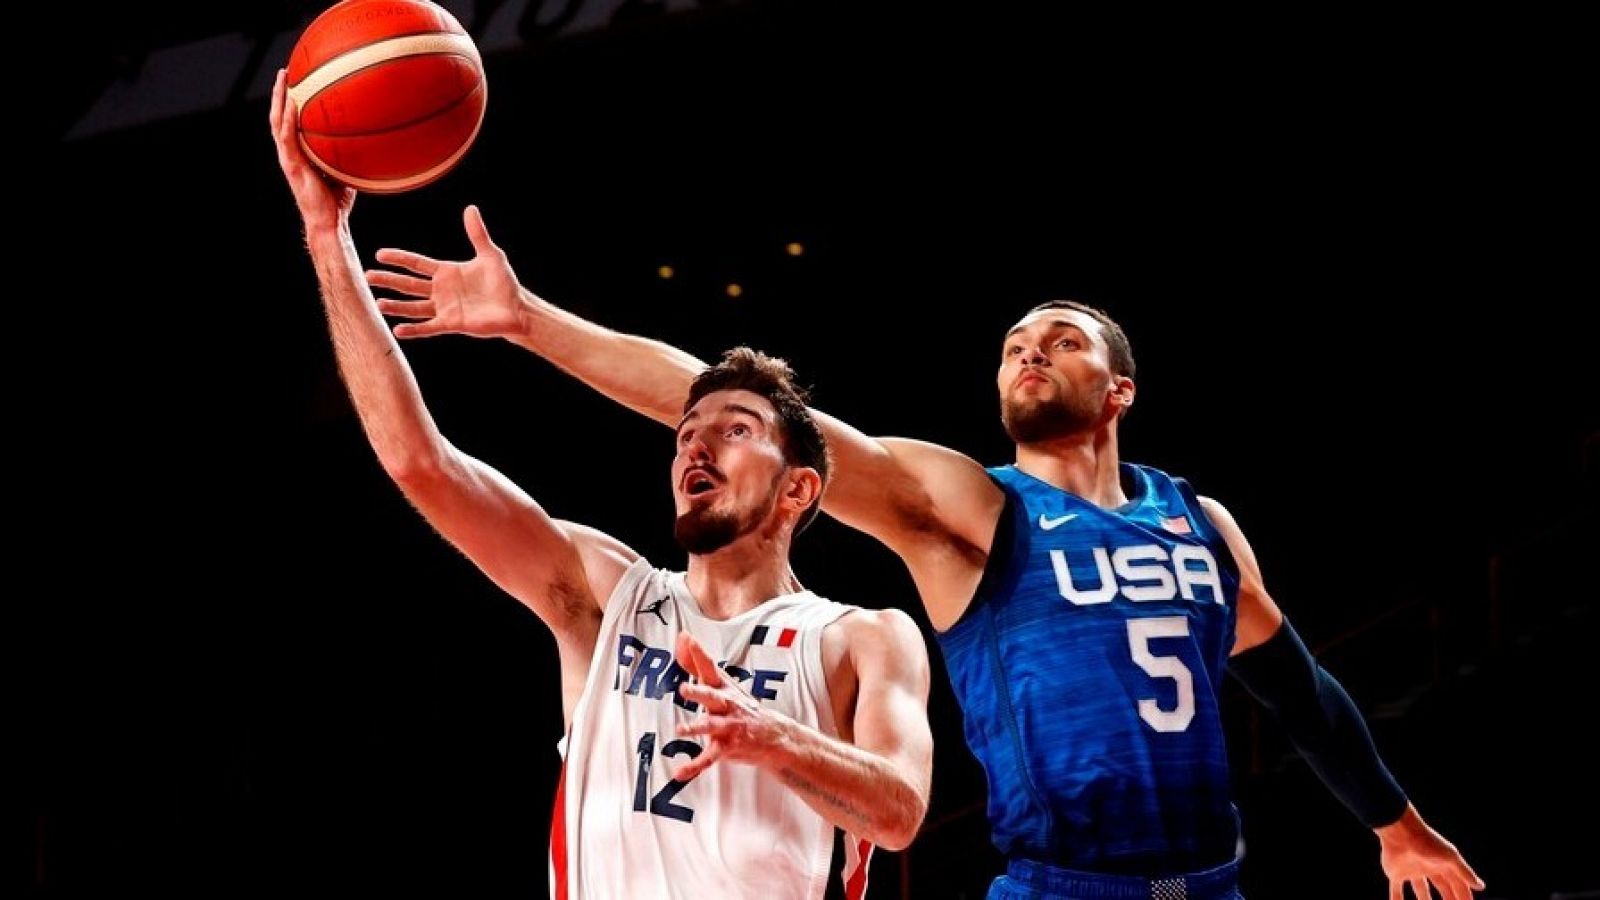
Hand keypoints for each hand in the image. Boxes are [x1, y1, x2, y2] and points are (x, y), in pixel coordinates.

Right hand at [268, 68, 354, 232]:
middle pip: (279, 116)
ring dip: (279, 98)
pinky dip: (288, 118)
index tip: (296, 82)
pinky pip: (287, 136)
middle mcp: (290, 153)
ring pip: (277, 122)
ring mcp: (288, 159)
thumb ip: (347, 154)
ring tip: (283, 77)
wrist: (328, 223)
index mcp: (299, 154)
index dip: (289, 103)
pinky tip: (292, 102)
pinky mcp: (292, 165)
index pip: (290, 123)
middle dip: (280, 93)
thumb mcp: (344, 170)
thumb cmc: (337, 201)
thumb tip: (368, 139)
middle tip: (286, 71)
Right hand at [365, 205, 528, 339]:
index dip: (399, 258)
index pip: (416, 263)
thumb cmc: (504, 282)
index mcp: (446, 272)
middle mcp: (441, 290)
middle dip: (389, 280)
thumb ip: (477, 234)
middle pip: (408, 284)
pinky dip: (414, 329)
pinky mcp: (452, 324)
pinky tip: (398, 329)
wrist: (517, 309)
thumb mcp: (490, 255)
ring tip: (378, 303)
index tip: (379, 254)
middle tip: (367, 276)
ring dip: (396, 306)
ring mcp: (444, 308)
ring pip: (414, 307)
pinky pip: (428, 326)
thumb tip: (471, 209)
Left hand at [670, 631, 786, 779]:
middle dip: (699, 692)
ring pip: (711, 727)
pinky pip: (708, 759)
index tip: (687, 639)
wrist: (774, 736)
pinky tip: (679, 774)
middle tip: (684, 688)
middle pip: (712, 696)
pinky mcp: (727, 748)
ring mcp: (728, 727)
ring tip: (680, 729)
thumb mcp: (722, 683)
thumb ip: (698, 663)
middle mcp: (726, 706)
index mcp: (723, 689)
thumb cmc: (740, 706)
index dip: (698, 654)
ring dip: (696, 727)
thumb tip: (682, 639)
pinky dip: (693, 767)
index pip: (709, 669)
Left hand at [1376, 804, 1484, 899]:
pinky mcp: (1396, 873)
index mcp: (1443, 864)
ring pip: (1421, 890)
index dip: (1463, 896)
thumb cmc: (1428, 842)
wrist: (1400, 832)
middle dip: (1448, 898)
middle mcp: (1429, 868)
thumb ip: (1464, 872)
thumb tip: (1481, 886)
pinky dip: (1396, 899)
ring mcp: (1412, 870)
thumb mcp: (1450, 857)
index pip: (1457, 884)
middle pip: (1442, 888)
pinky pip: (1396, 890)